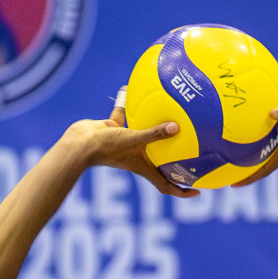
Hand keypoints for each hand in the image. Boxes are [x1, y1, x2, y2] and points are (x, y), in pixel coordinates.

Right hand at [58, 97, 199, 197]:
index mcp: (143, 167)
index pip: (165, 185)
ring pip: (145, 134)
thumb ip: (154, 133)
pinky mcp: (115, 130)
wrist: (79, 143)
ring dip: (154, 124)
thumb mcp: (134, 140)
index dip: (181, 191)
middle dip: (175, 157)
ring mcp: (126, 143)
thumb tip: (175, 127)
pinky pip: (127, 115)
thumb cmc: (107, 148)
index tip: (197, 191)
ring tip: (169, 110)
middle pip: (160, 161)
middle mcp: (137, 157)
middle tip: (193, 148)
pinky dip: (128, 102)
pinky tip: (132, 87)